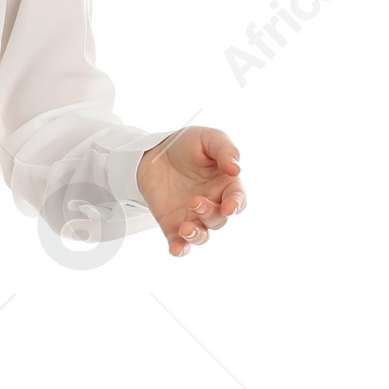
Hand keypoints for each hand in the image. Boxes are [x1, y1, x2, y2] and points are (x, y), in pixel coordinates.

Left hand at [136, 126, 246, 255]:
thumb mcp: (206, 138)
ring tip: (186, 228)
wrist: (151, 153)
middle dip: (210, 214)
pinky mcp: (172, 225)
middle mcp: (212, 203)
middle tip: (195, 202)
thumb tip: (236, 169)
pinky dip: (180, 249)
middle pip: (219, 219)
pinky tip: (176, 249)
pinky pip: (179, 243)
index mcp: (225, 184)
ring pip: (203, 235)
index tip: (229, 206)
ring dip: (197, 235)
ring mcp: (192, 217)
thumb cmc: (184, 145)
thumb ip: (224, 149)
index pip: (238, 199)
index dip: (236, 204)